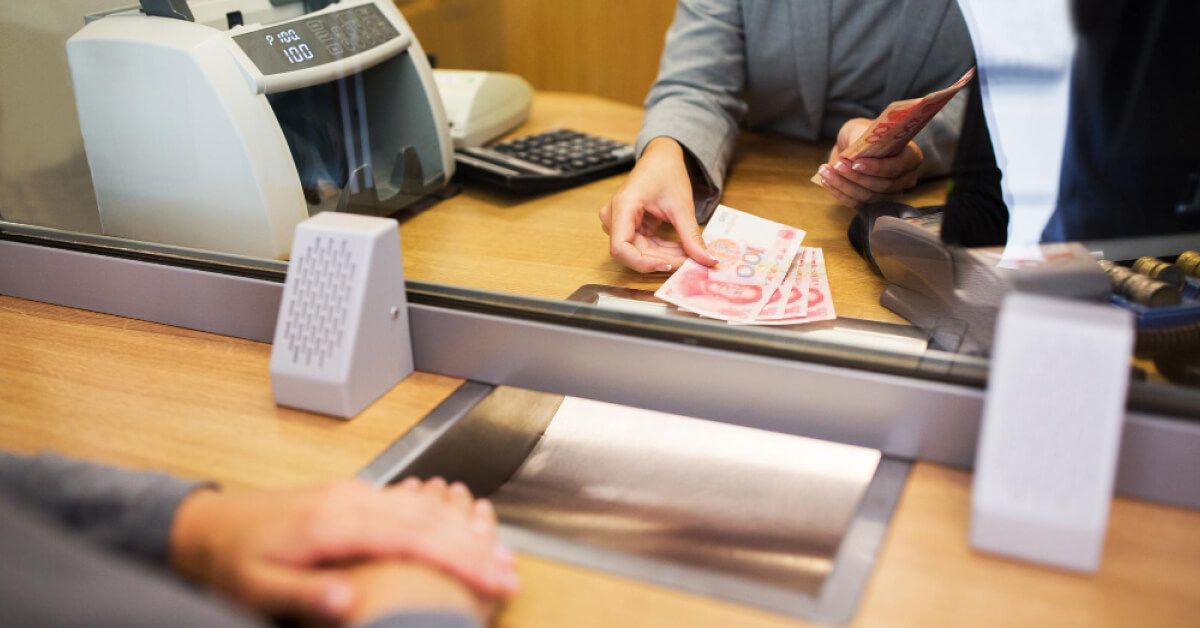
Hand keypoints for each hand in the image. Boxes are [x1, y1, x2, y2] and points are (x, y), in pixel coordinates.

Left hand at [170, 477, 516, 621]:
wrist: (208, 523)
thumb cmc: (232, 557)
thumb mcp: (255, 585)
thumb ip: (302, 593)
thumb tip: (348, 600)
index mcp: (333, 522)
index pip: (413, 539)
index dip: (459, 559)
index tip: (493, 578)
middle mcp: (350, 500)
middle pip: (428, 520)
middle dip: (475, 547)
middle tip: (510, 574)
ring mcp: (354, 494)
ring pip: (423, 508)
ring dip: (464, 530)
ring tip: (498, 556)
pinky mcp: (352, 495)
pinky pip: (408, 503)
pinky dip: (441, 518)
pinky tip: (459, 531)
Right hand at [599, 136, 718, 272]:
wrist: (661, 158)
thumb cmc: (666, 172)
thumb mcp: (682, 206)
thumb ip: (691, 236)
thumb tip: (708, 261)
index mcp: (623, 206)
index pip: (620, 248)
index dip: (643, 263)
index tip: (669, 265)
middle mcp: (614, 216)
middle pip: (632, 252)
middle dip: (661, 260)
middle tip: (688, 263)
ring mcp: (619, 222)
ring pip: (639, 252)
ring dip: (664, 256)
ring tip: (688, 254)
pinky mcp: (628, 227)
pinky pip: (643, 246)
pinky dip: (662, 251)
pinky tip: (681, 250)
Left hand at [816, 117, 922, 207]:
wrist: (856, 143)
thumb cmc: (864, 133)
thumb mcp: (865, 130)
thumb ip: (864, 141)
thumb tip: (855, 157)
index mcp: (911, 157)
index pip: (895, 168)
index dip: (875, 168)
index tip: (855, 162)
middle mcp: (905, 178)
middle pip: (882, 186)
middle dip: (856, 177)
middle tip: (837, 165)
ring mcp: (891, 193)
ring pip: (868, 197)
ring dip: (843, 185)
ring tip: (826, 171)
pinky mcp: (873, 203)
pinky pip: (856, 203)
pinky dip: (839, 193)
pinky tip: (826, 180)